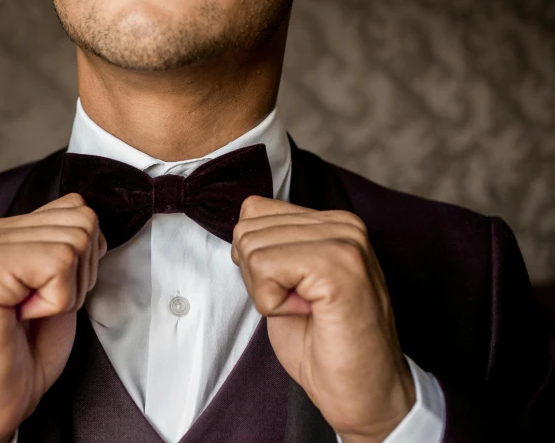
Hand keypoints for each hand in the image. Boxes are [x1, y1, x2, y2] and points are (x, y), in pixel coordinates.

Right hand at [0, 193, 105, 442]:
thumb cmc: (20, 354)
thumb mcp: (56, 288)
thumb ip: (65, 248)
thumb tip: (91, 223)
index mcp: (5, 233)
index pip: (76, 207)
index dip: (84, 258)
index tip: (53, 293)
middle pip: (82, 221)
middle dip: (80, 273)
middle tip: (43, 306)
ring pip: (74, 241)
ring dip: (67, 289)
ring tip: (33, 311)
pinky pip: (58, 263)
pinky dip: (57, 299)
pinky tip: (25, 315)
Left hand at [231, 196, 414, 442]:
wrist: (365, 395)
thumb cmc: (325, 346)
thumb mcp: (288, 283)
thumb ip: (272, 247)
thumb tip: (241, 228)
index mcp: (333, 222)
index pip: (254, 210)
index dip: (256, 260)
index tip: (292, 290)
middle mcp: (344, 224)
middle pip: (248, 229)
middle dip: (258, 277)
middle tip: (300, 305)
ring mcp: (345, 242)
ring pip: (252, 248)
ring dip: (267, 291)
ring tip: (307, 310)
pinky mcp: (339, 267)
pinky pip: (265, 267)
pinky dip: (273, 302)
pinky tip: (307, 314)